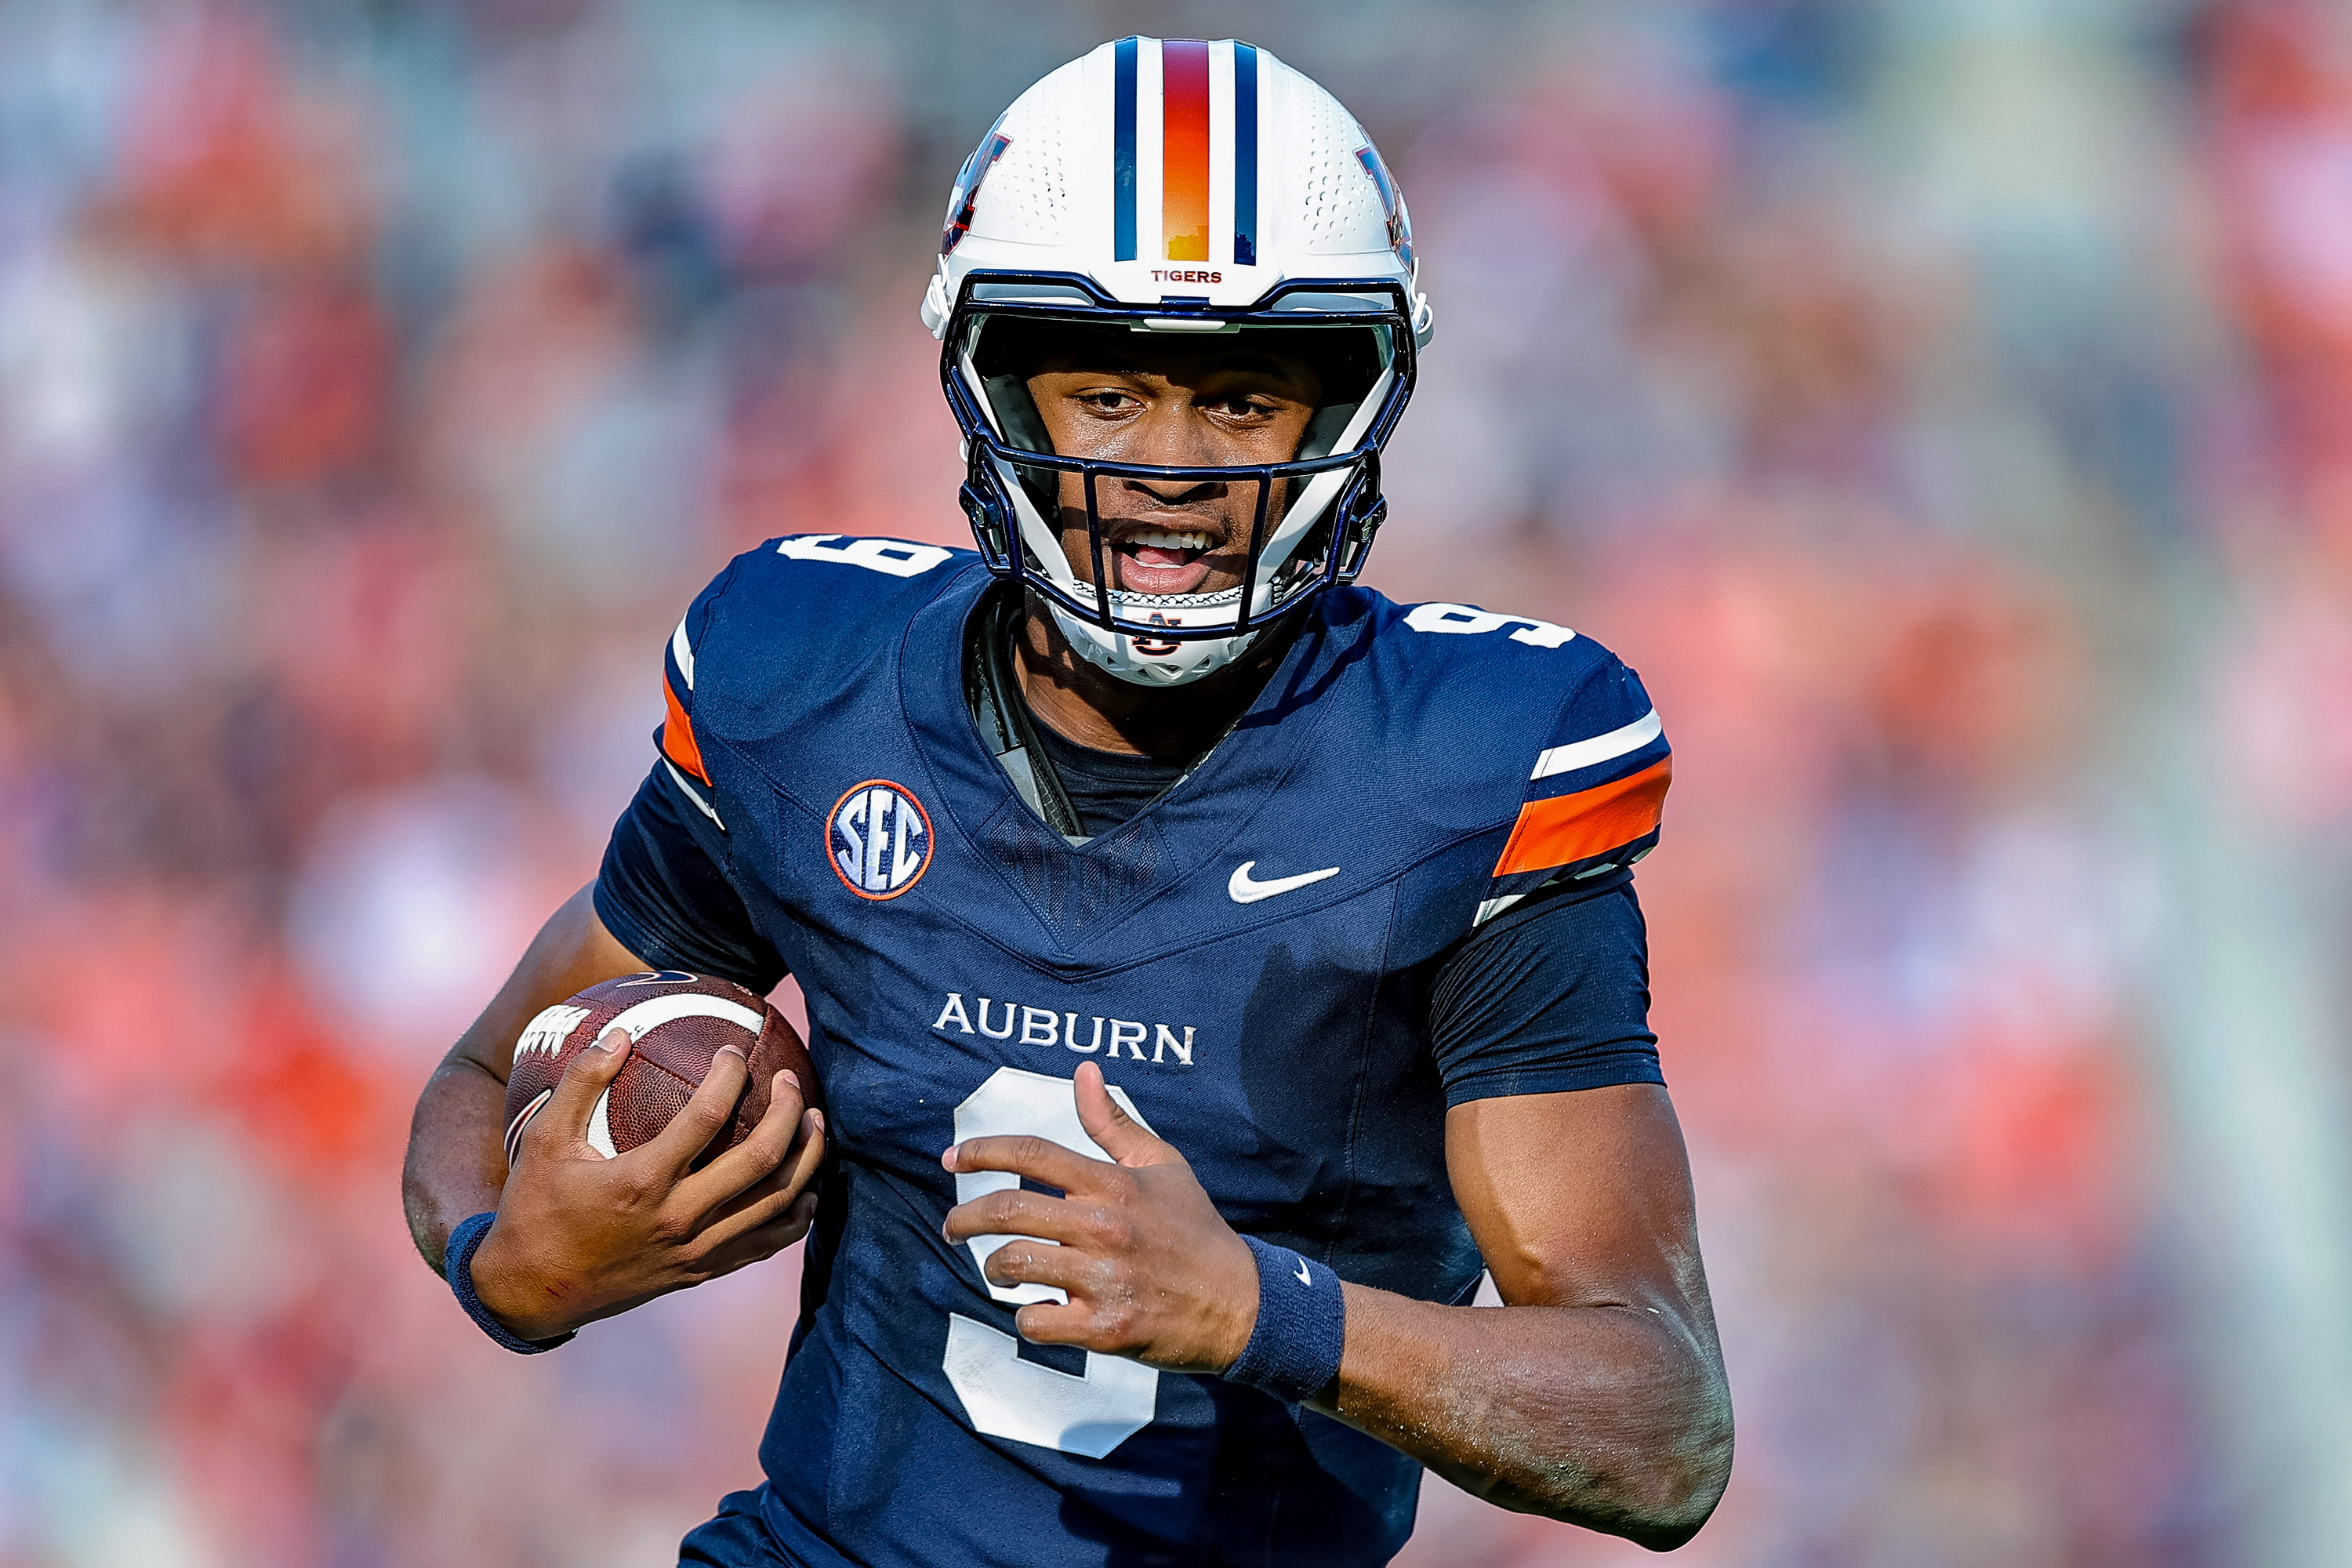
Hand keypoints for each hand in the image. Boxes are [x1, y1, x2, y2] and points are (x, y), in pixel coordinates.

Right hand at [469, 1028, 825, 1340]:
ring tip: (816, 1123)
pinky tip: (806, 1186)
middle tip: (792, 1081)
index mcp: (641, 1182)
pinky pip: (767, 1243)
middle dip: (789, 1112)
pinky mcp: (703, 1272)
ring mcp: (697, 1251)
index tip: (734, 1052)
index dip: (731, 1076)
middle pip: (761, 1160)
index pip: (708, 1116)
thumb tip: (621, 1032)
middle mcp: (678, 1219)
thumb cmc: (536, 1208)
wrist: (532, 1293)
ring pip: (777, 1204)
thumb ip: (581, 1082)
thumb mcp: (543, 1140)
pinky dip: (797, 1213)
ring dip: (807, 1160)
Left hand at [940, 1061, 1257, 1375]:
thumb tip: (1084, 1071)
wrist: (1239, 1302)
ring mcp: (1103, 1279)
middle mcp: (1103, 1227)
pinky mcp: (1104, 1328)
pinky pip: (1034, 1320)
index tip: (951, 1158)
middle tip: (953, 1227)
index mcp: (1113, 1184)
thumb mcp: (1161, 1165)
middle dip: (963, 1218)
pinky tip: (1041, 1308)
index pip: (1031, 1154)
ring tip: (1001, 1270)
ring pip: (1013, 1265)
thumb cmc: (1194, 1229)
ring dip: (995, 1269)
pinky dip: (1027, 1315)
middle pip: (1006, 1211)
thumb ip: (1113, 1123)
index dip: (981, 1151)